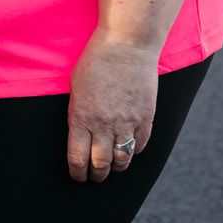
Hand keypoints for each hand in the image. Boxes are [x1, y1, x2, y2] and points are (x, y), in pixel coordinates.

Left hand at [65, 30, 159, 182]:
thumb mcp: (76, 88)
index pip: (77, 158)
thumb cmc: (95, 61)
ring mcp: (127, 122)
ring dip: (116, 167)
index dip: (77, 172)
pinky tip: (129, 149)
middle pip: (100, 164)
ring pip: (122, 159)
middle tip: (95, 177)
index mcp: (81, 118)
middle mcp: (104, 125)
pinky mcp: (146, 118)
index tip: (78, 176)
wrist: (126, 45)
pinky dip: (134, 151)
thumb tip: (80, 135)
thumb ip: (78, 114)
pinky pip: (140, 145)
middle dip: (96, 175)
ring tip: (112, 167)